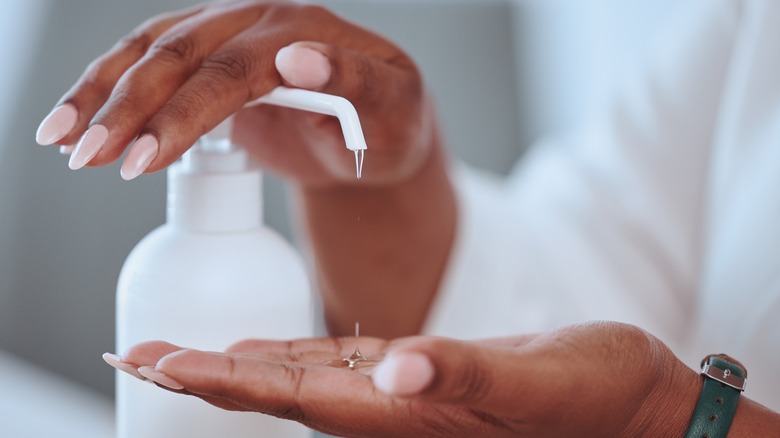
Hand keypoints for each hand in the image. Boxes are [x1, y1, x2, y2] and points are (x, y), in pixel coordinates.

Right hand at [36, 0, 432, 185]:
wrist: (378, 128)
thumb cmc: (392, 125)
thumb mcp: (395, 110)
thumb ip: (356, 84)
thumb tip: (299, 61)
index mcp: (307, 29)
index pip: (233, 69)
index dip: (185, 113)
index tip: (144, 157)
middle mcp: (261, 20)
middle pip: (179, 55)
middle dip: (129, 108)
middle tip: (91, 158)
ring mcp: (231, 32)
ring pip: (152, 50)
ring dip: (103, 94)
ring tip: (62, 141)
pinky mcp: (210, 54)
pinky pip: (150, 62)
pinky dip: (110, 89)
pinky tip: (76, 120)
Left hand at [104, 321, 701, 436]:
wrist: (628, 400)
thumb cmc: (590, 395)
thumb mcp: (531, 381)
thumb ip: (462, 373)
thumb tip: (396, 372)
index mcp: (402, 414)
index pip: (288, 397)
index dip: (218, 381)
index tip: (158, 365)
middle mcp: (388, 412)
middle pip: (274, 393)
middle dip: (203, 375)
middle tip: (137, 354)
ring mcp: (401, 395)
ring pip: (298, 379)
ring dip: (236, 366)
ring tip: (183, 354)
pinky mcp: (421, 375)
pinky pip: (337, 368)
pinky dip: (291, 357)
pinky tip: (266, 351)